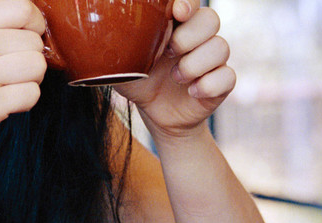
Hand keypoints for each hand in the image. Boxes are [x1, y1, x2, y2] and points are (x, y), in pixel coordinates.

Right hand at [0, 0, 47, 161]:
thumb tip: (39, 29)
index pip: (22, 8)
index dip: (35, 26)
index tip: (26, 42)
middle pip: (34, 42)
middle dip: (30, 59)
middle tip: (10, 75)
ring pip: (37, 66)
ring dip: (31, 80)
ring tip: (8, 88)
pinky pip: (32, 94)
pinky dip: (25, 102)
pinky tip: (4, 105)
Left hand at [114, 0, 235, 138]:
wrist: (155, 113)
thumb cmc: (138, 79)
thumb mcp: (120, 60)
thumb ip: (113, 41)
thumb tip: (93, 26)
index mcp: (176, 24)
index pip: (191, 2)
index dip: (188, 2)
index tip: (177, 12)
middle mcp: (198, 37)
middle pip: (211, 19)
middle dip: (189, 36)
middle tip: (169, 52)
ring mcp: (212, 59)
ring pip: (221, 47)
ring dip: (195, 64)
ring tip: (176, 77)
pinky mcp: (221, 82)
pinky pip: (227, 77)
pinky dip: (208, 84)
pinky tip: (192, 92)